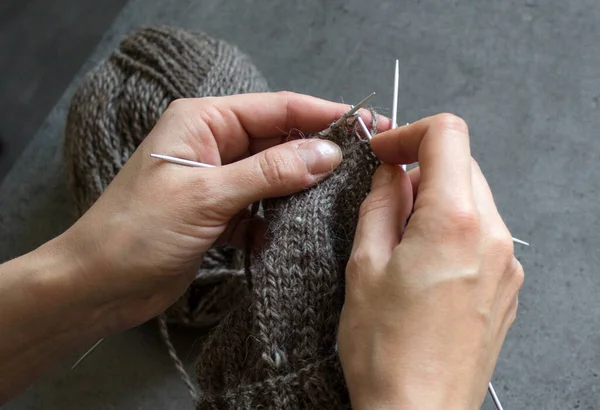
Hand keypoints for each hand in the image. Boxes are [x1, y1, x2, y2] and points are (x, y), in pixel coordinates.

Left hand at [60, 92, 384, 334]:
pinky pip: (261, 205)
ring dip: (301, 185)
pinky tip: (297, 228)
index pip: (276, 109)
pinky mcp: (219, 213)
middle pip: (278, 139)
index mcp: (203, 122)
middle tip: (363, 163)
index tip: (367, 124)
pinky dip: (278, 216)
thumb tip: (327, 153)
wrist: (97, 287)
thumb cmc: (138, 232)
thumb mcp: (207, 195)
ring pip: (273, 174)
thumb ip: (270, 172)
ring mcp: (216, 179)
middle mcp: (212, 144)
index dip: (324, 115)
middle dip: (317, 152)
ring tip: (342, 194)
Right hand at [338, 114, 523, 409]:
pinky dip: (454, 231)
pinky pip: (483, 235)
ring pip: (474, 200)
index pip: (447, 135)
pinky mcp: (508, 287)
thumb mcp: (364, 264)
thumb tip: (389, 172)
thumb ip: (380, 204)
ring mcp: (508, 264)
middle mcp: (494, 236)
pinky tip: (424, 267)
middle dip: (420, 170)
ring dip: (436, 202)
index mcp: (455, 221)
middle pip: (462, 166)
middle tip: (385, 201)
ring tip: (401, 242)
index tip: (383, 154)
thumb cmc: (386, 350)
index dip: (408, 134)